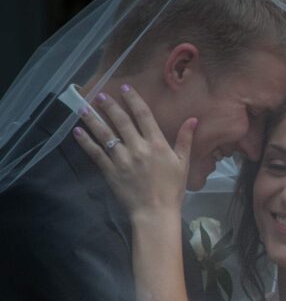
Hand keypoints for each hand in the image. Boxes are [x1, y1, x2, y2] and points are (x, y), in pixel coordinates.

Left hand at [74, 86, 195, 217]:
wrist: (155, 212)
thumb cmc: (172, 189)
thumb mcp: (183, 163)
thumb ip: (185, 140)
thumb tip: (193, 120)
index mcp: (156, 144)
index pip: (144, 115)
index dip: (134, 100)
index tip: (125, 88)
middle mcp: (138, 147)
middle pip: (121, 121)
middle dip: (110, 106)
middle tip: (101, 94)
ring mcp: (122, 158)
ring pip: (105, 134)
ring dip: (93, 119)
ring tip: (84, 107)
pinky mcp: (110, 170)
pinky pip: (95, 153)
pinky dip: (85, 141)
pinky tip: (77, 131)